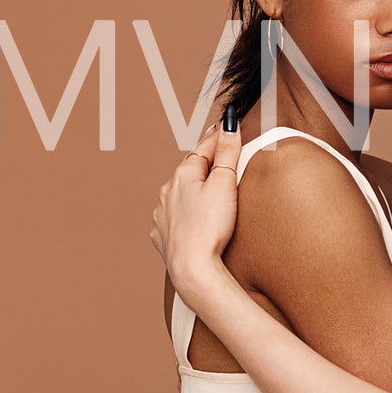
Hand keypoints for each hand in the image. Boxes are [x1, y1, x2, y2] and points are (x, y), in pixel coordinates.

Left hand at [150, 118, 242, 310]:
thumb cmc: (210, 227)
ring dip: (191, 187)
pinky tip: (190, 218)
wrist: (192, 267)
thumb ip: (227, 153)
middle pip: (190, 169)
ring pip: (178, 193)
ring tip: (205, 189)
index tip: (226, 126)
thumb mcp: (224, 184)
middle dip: (204, 162)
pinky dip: (182, 212)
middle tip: (218, 155)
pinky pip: (172, 217)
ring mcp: (162, 214)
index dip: (218, 136)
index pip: (204, 147)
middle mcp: (167, 191)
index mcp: (183, 174)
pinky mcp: (162, 235)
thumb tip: (229, 125)